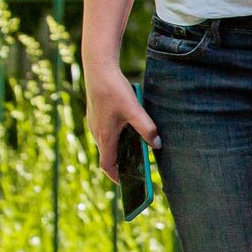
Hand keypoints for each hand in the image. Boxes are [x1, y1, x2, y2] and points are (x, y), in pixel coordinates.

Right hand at [84, 53, 154, 180]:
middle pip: (108, 154)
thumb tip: (157, 145)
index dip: (116, 176)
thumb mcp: (134, 110)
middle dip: (121, 162)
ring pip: (106, 142)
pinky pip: (105, 131)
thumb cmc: (114, 90)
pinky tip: (128, 126)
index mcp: (105, 136)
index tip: (126, 182)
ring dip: (119, 147)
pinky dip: (116, 135)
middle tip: (135, 167)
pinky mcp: (96, 114)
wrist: (98, 68)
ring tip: (135, 147)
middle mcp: (96, 132)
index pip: (107, 164)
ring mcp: (94, 123)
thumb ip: (147, 129)